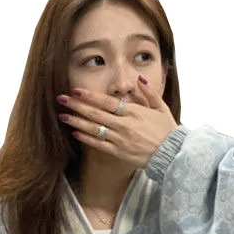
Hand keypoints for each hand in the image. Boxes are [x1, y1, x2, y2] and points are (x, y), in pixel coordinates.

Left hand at [57, 75, 178, 168]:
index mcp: (134, 112)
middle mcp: (124, 126)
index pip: (107, 102)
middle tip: (61, 99)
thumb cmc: (167, 130)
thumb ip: (149, 92)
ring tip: (62, 116)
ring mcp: (120, 140)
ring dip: (76, 122)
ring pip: (94, 129)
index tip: (76, 90)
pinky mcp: (119, 152)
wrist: (172, 155)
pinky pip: (99, 144)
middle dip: (76, 106)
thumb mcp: (161, 108)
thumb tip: (137, 79)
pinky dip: (86, 138)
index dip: (89, 96)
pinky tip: (75, 132)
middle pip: (95, 114)